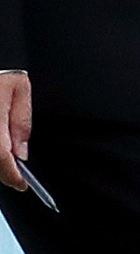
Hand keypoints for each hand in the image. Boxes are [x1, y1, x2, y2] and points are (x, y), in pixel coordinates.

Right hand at [0, 67, 29, 188]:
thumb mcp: (20, 90)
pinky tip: (2, 146)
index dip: (12, 175)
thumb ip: (21, 123)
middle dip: (3, 171)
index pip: (1, 157)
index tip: (23, 184)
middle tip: (18, 178)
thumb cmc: (2, 69)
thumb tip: (21, 152)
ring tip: (10, 163)